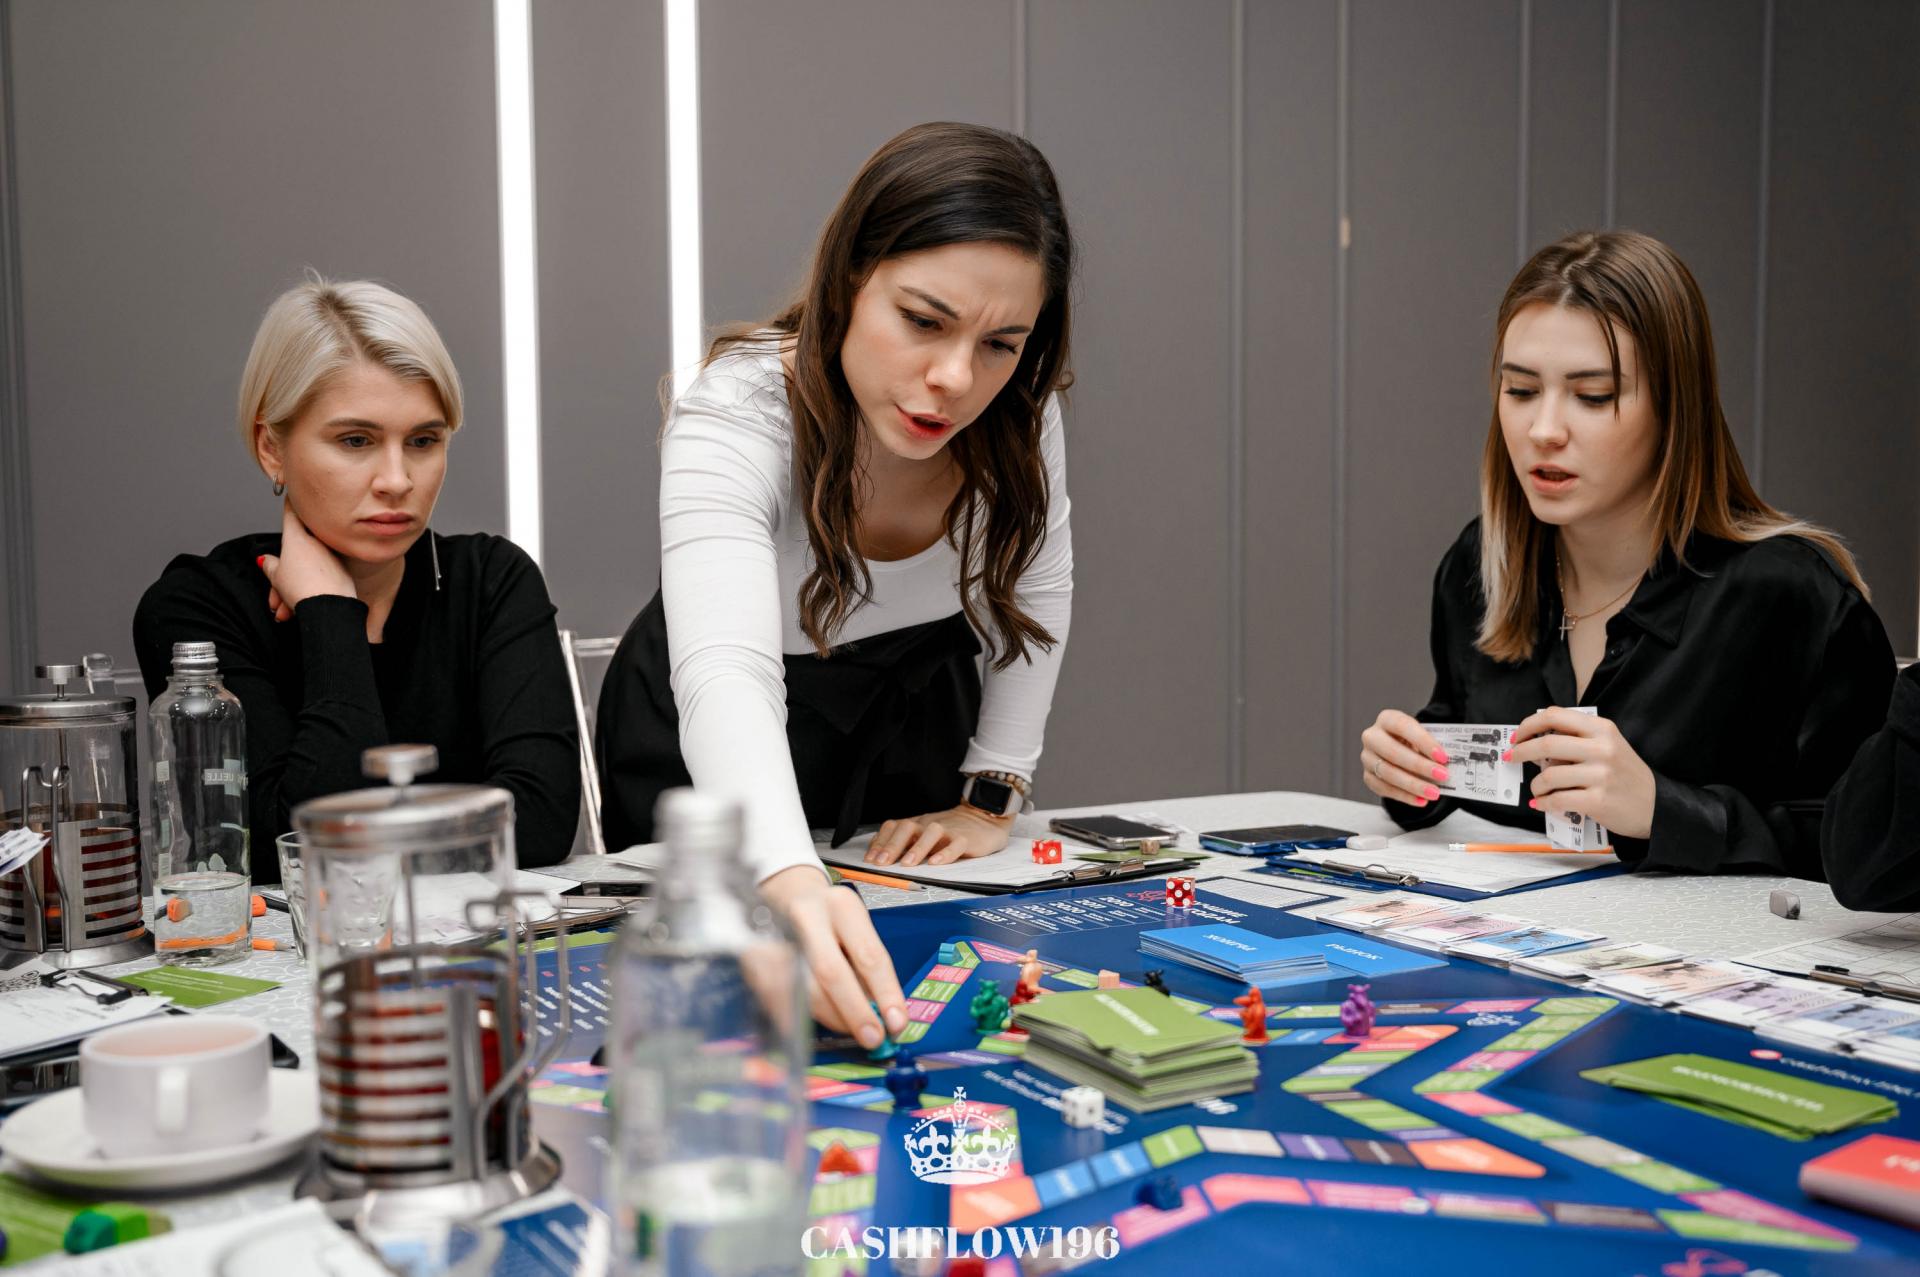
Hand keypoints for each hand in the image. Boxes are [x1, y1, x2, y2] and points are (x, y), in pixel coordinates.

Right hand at [257, 502, 355, 620]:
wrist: (329, 608)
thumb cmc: (302, 589)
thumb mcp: (277, 577)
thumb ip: (271, 566)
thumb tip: (266, 560)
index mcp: (297, 538)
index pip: (291, 512)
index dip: (289, 502)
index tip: (292, 489)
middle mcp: (317, 542)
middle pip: (297, 548)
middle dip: (284, 571)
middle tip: (275, 595)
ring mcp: (331, 554)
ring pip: (309, 566)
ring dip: (293, 588)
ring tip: (282, 610)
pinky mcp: (343, 569)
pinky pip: (321, 576)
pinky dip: (309, 592)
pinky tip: (299, 608)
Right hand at [759, 864, 907, 1049]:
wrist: (786, 894)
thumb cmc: (828, 918)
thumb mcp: (855, 928)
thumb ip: (867, 969)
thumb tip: (883, 1015)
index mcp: (842, 907)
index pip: (869, 954)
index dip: (885, 993)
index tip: (897, 1023)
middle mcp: (808, 916)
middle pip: (832, 972)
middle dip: (854, 1012)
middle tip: (873, 1038)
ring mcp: (777, 935)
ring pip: (803, 989)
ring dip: (830, 1018)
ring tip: (849, 1030)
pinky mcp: (755, 955)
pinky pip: (777, 997)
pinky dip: (799, 1018)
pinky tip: (814, 1026)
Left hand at [864, 806, 1013, 866]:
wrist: (984, 816)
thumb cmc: (951, 830)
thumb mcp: (924, 833)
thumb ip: (906, 842)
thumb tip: (878, 854)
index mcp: (917, 823)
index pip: (894, 827)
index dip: (880, 842)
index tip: (870, 859)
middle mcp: (929, 824)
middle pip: (907, 828)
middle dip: (892, 846)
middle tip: (882, 864)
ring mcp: (948, 830)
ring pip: (930, 833)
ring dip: (917, 849)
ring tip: (908, 864)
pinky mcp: (967, 838)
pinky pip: (955, 844)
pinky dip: (945, 854)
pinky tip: (936, 863)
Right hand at [1360, 709, 1448, 806]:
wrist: (1399, 748)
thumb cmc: (1413, 741)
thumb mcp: (1422, 736)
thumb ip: (1430, 747)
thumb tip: (1446, 764)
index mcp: (1387, 719)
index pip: (1403, 727)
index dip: (1424, 742)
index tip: (1443, 757)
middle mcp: (1372, 737)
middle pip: (1393, 752)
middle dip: (1420, 766)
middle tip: (1442, 776)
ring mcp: (1367, 757)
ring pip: (1388, 773)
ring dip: (1414, 785)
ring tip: (1434, 793)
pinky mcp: (1367, 776)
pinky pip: (1385, 789)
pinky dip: (1405, 796)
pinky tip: (1421, 800)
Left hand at [1508, 706, 1655, 838]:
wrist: (1657, 805)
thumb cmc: (1624, 774)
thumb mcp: (1608, 745)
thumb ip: (1576, 738)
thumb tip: (1534, 740)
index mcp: (1601, 729)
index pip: (1554, 716)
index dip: (1528, 725)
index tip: (1516, 736)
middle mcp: (1602, 748)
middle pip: (1546, 744)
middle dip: (1520, 752)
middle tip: (1511, 758)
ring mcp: (1600, 775)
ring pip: (1548, 776)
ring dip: (1535, 785)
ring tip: (1538, 790)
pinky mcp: (1598, 801)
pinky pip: (1557, 800)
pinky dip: (1544, 803)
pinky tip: (1543, 804)